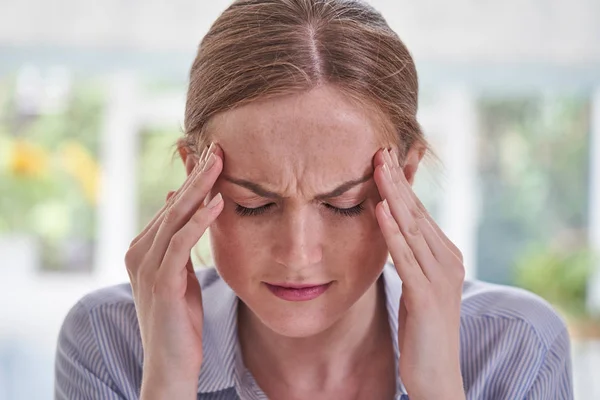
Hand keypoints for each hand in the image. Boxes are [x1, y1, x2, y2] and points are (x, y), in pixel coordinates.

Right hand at [125, 143, 223, 398]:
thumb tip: (180, 203)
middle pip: (173, 205)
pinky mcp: (161, 282)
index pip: (172, 206)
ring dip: (200, 188)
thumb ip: (178, 242)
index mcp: (144, 249)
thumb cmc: (180, 320)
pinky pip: (181, 244)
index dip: (193, 180)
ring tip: (220, 162)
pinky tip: (218, 203)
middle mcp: (139, 252)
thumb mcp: (179, 274)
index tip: (214, 156)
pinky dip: (199, 221)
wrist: (170, 364)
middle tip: (218, 146)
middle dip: (197, 174)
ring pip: (176, 217)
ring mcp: (147, 267)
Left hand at [374, 148, 464, 399]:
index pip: (418, 212)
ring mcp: (440, 277)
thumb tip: (391, 229)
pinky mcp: (427, 296)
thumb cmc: (422, 328)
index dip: (401, 184)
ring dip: (394, 196)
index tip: (384, 158)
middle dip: (397, 180)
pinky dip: (391, 232)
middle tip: (380, 148)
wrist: (437, 372)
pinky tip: (379, 210)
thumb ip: (409, 256)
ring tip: (378, 167)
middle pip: (416, 212)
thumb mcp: (416, 283)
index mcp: (444, 255)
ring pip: (412, 227)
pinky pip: (405, 257)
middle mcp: (447, 259)